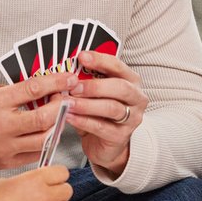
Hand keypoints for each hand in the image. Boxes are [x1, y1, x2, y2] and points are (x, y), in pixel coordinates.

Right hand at [0, 75, 77, 170]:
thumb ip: (13, 92)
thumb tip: (42, 86)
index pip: (33, 89)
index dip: (55, 82)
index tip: (69, 78)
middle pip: (43, 117)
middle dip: (61, 106)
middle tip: (67, 98)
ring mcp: (2, 147)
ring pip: (44, 139)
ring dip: (56, 126)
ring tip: (58, 116)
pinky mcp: (4, 162)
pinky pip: (35, 153)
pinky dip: (44, 142)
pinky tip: (44, 132)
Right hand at [0, 165, 72, 200]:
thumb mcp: (6, 182)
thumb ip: (26, 181)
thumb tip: (33, 182)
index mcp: (36, 180)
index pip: (62, 172)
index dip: (57, 175)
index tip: (54, 178)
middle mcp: (45, 197)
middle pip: (67, 190)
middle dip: (59, 191)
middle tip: (49, 194)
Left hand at [66, 50, 148, 175]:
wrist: (105, 143)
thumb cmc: (99, 113)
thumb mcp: (94, 94)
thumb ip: (86, 81)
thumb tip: (65, 72)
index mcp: (131, 81)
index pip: (118, 66)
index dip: (100, 60)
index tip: (81, 57)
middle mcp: (136, 98)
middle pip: (120, 87)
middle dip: (95, 86)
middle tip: (74, 86)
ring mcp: (132, 118)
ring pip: (111, 108)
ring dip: (87, 104)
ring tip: (68, 103)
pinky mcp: (121, 136)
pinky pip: (102, 127)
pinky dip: (83, 121)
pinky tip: (69, 117)